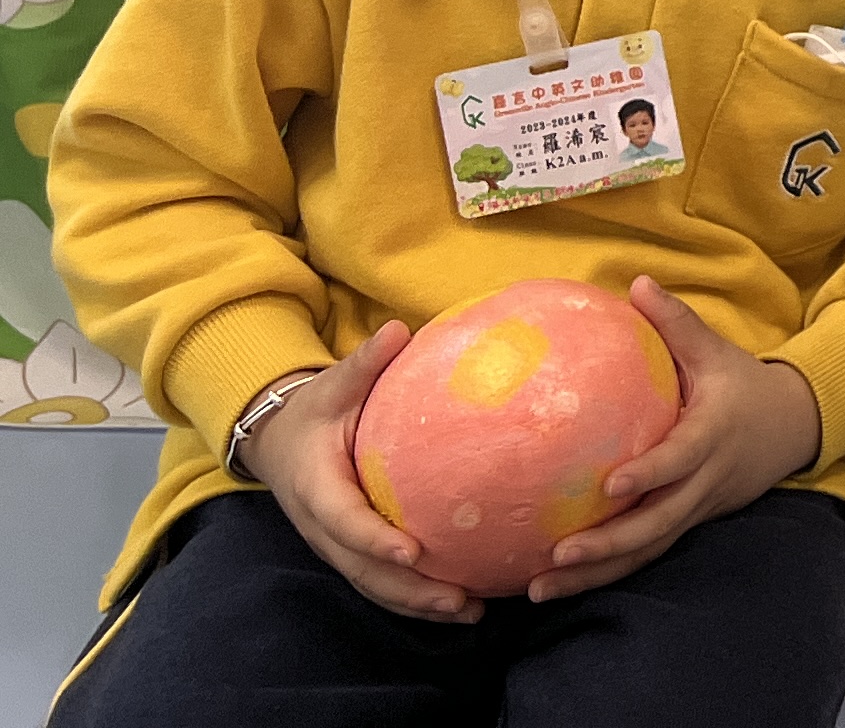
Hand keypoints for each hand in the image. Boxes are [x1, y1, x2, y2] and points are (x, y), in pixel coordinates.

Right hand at [251, 322, 482, 624]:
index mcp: (316, 487)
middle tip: (459, 599)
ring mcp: (334, 544)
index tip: (413, 550)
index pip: (345, 520)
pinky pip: (380, 580)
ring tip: (470, 611)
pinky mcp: (350, 550)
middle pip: (364, 570)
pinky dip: (414, 596)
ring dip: (417, 603)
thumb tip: (396, 330)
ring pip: (373, 584)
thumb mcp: (332, 384)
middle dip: (410, 589)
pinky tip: (462, 601)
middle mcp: (322, 526)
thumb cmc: (313, 410)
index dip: (375, 539)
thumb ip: (362, 364)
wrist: (278, 441)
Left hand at [526, 280, 823, 603]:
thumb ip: (677, 322)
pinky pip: (646, 553)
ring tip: (541, 589)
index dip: (649, 474)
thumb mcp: (716, 350)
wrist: (794, 427)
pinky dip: (605, 574)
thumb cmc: (743, 384)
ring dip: (597, 575)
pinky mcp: (688, 524)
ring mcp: (698, 509)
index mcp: (713, 435)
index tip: (610, 485)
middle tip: (558, 555)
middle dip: (609, 546)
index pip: (681, 459)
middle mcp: (706, 481)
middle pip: (658, 523)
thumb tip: (636, 283)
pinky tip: (559, 584)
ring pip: (648, 549)